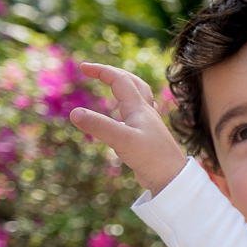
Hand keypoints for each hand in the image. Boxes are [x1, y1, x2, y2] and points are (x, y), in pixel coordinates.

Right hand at [69, 63, 187, 195]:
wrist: (172, 179)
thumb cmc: (152, 158)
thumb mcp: (122, 140)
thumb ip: (99, 126)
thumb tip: (74, 113)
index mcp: (140, 108)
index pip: (120, 80)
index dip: (102, 71)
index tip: (83, 67)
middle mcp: (146, 114)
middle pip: (134, 84)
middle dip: (114, 74)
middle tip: (96, 71)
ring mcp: (148, 126)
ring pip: (137, 100)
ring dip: (124, 89)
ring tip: (111, 87)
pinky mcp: (147, 139)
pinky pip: (137, 117)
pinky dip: (127, 110)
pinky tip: (122, 119)